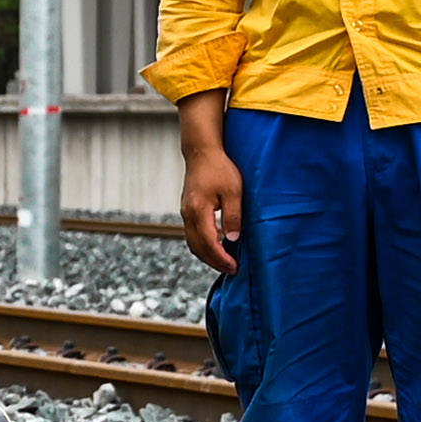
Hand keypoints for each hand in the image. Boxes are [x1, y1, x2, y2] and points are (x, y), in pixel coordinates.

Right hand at [177, 95, 243, 273]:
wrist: (201, 151)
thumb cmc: (220, 168)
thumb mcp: (233, 191)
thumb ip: (233, 216)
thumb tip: (232, 240)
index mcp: (198, 211)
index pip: (208, 243)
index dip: (221, 258)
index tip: (235, 267)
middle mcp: (187, 214)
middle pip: (197, 247)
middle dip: (214, 261)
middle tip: (232, 269)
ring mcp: (185, 212)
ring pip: (193, 242)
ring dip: (208, 255)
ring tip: (226, 261)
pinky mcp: (188, 209)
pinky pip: (193, 234)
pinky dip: (204, 244)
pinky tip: (218, 245)